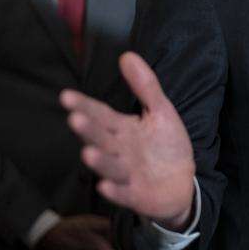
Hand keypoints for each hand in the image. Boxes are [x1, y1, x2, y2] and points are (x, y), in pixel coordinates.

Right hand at [60, 52, 195, 230]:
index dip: (84, 106)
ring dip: (98, 160)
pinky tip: (105, 186)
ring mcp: (125, 174)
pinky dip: (115, 190)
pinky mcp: (135, 195)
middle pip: (101, 138)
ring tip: (88, 152)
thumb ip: (144, 86)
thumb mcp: (161, 110)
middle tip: (75, 118)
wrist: (182, 182)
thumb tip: (127, 55)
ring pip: (109, 166)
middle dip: (89, 129)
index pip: (100, 114)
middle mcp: (119, 150)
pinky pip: (123, 193)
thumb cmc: (166, 145)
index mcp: (122, 129)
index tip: (66, 96)